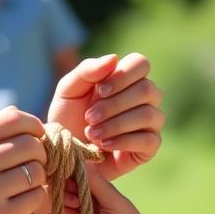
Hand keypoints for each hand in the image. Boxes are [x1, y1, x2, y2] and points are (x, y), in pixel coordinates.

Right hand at [0, 107, 46, 213]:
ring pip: (37, 171)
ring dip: (40, 175)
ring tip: (27, 181)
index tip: (38, 135)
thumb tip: (31, 120)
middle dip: (41, 152)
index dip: (34, 125)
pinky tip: (23, 198)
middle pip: (30, 144)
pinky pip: (37, 196)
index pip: (13, 118)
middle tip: (36, 161)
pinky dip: (37, 195)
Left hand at [47, 53, 163, 180]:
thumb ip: (86, 71)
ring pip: (150, 114)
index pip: (141, 63)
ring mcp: (150, 122)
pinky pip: (149, 140)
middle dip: (115, 104)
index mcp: (126, 78)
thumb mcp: (68, 91)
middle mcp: (144, 98)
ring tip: (92, 134)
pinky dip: (123, 141)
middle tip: (89, 117)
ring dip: (117, 124)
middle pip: (147, 89)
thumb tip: (113, 58)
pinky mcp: (150, 147)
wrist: (65, 155)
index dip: (123, 75)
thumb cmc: (67, 119)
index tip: (100, 90)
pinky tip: (104, 145)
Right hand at [56, 172, 156, 213]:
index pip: (76, 176)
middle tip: (75, 201)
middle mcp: (85, 201)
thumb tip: (82, 157)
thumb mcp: (114, 202)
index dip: (69, 175)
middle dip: (64, 193)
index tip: (67, 177)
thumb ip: (96, 183)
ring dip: (62, 208)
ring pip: (59, 207)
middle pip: (64, 190)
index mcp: (97, 189)